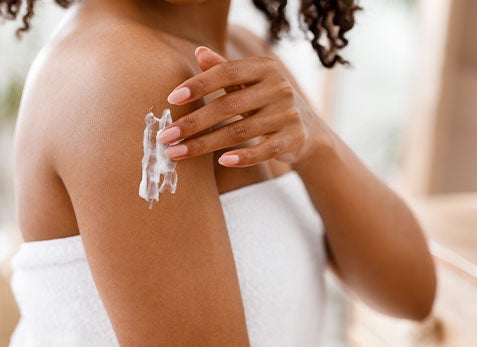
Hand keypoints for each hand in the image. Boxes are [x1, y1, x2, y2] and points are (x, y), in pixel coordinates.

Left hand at [157, 46, 329, 167]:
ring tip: (178, 153)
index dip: (199, 84)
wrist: (309, 130)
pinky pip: (264, 150)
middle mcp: (278, 88)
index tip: (171, 99)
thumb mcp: (251, 82)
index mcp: (265, 68)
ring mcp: (287, 114)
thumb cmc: (269, 102)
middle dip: (193, 123)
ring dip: (205, 144)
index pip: (227, 72)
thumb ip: (226, 70)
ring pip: (240, 131)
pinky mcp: (293, 139)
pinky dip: (243, 157)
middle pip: (228, 106)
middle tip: (165, 136)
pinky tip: (222, 162)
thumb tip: (199, 52)